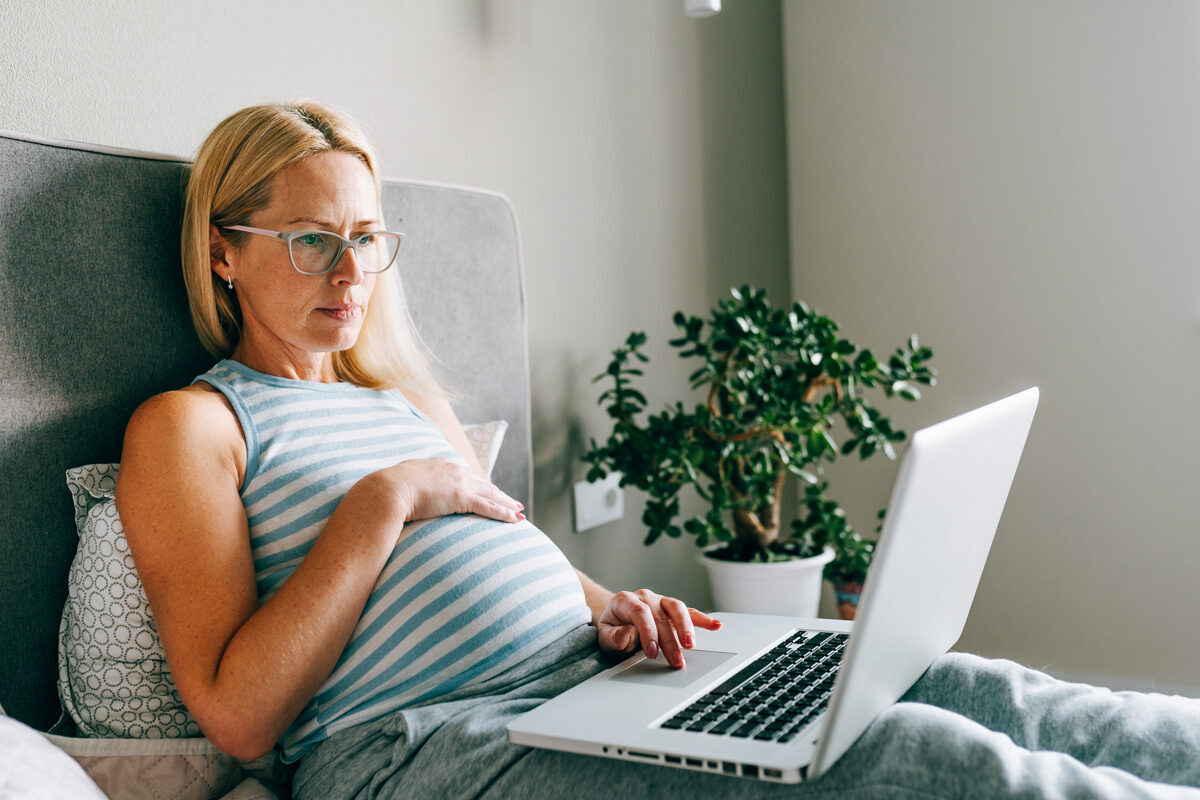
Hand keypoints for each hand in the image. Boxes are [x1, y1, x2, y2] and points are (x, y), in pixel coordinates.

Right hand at [362, 457, 525, 523]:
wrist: (384, 491)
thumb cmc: (385, 491)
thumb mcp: (399, 484)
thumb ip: (407, 488)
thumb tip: (402, 499)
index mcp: (438, 465)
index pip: (465, 476)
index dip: (479, 485)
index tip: (488, 491)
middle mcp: (453, 470)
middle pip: (483, 483)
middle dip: (499, 494)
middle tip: (513, 503)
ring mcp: (458, 483)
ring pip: (491, 494)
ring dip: (507, 504)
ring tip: (519, 512)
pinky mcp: (461, 497)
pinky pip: (488, 507)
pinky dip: (504, 513)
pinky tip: (515, 519)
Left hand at [596, 589, 720, 668]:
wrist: (616, 620)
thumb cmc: (612, 629)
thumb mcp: (604, 636)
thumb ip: (612, 637)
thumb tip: (624, 635)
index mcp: (626, 601)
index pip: (640, 613)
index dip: (648, 633)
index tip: (652, 653)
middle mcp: (645, 597)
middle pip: (661, 615)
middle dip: (669, 640)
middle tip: (675, 660)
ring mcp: (660, 602)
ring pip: (677, 608)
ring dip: (686, 627)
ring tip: (691, 645)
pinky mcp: (671, 610)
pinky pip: (689, 612)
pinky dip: (702, 619)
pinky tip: (715, 625)